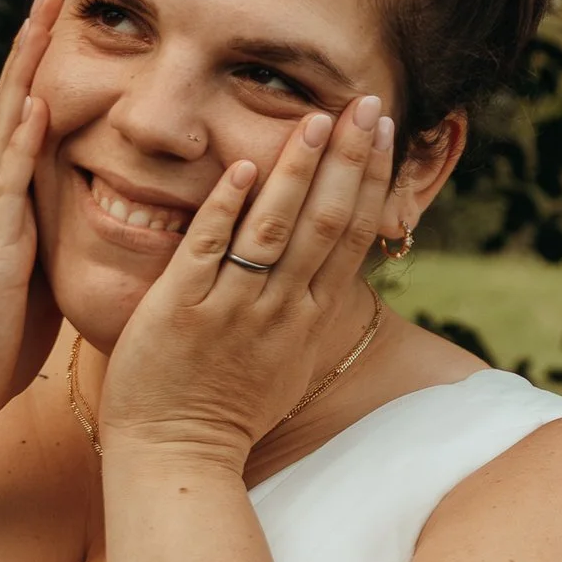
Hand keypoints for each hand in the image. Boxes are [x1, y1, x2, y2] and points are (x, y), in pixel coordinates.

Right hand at [0, 0, 62, 447]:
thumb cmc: (3, 344)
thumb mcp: (44, 276)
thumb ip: (61, 238)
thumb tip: (105, 219)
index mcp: (10, 205)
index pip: (28, 123)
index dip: (43, 71)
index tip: (63, 23)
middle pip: (15, 105)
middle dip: (32, 47)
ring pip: (9, 127)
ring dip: (25, 70)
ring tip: (41, 17)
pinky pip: (9, 182)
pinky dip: (22, 138)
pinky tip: (38, 101)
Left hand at [97, 90, 395, 471]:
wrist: (177, 459)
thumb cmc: (226, 411)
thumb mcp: (286, 361)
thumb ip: (306, 307)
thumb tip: (331, 264)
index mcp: (309, 319)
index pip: (352, 236)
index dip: (371, 178)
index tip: (384, 131)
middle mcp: (281, 311)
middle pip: (326, 222)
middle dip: (349, 158)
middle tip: (367, 102)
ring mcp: (233, 310)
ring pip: (274, 230)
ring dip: (297, 171)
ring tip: (314, 119)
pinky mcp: (182, 312)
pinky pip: (207, 251)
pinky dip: (226, 209)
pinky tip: (239, 167)